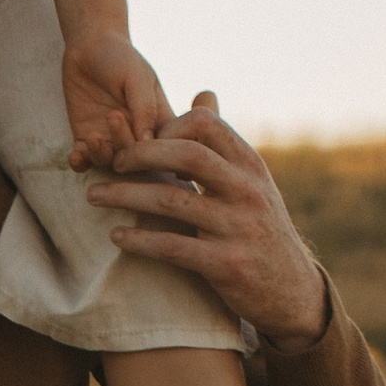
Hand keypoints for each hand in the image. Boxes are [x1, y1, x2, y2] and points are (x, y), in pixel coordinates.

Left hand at [61, 22, 174, 169]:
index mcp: (158, 122)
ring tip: (93, 138)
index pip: (167, 148)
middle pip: (136, 158)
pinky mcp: (86, 139)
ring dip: (101, 155)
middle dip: (125, 145)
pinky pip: (84, 160)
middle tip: (114, 116)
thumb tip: (147, 143)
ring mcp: (111, 139)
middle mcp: (136, 136)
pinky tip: (76, 156)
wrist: (87, 47)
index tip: (148, 141)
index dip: (160, 153)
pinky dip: (80, 163)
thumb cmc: (120, 58)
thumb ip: (144, 108)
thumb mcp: (137, 77)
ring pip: (110, 163)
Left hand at [80, 92, 332, 347]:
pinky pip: (173, 247)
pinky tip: (116, 237)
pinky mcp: (226, 265)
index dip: (167, 125)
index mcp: (251, 166)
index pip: (206, 124)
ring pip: (172, 200)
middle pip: (187, 154)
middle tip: (112, 161)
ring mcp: (238, 228)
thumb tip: (203, 94)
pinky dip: (140, 240)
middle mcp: (248, 191)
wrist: (291, 291)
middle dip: (140, 153)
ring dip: (125, 195)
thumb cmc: (261, 230)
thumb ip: (223, 144)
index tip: (143, 140)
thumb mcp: (253, 182)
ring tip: (93, 195)